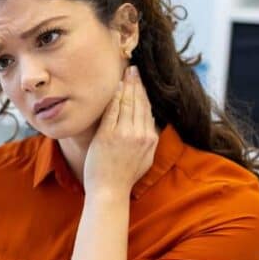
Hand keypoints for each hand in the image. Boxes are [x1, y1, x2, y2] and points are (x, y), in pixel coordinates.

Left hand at [83, 65, 157, 196]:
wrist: (110, 191)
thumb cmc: (124, 177)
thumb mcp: (145, 159)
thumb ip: (149, 141)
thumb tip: (150, 125)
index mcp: (150, 139)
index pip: (147, 109)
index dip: (144, 93)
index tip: (141, 81)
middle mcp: (140, 134)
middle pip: (139, 102)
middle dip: (136, 83)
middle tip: (133, 69)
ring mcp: (124, 134)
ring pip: (127, 103)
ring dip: (126, 86)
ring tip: (125, 73)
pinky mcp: (108, 135)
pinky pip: (112, 111)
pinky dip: (113, 97)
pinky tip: (113, 86)